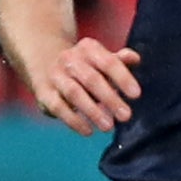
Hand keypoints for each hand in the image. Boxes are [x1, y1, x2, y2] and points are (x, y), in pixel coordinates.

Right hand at [24, 36, 140, 135]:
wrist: (46, 63)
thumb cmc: (85, 66)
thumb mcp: (102, 59)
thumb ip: (119, 61)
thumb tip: (135, 59)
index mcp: (88, 48)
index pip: (108, 62)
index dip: (123, 78)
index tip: (136, 95)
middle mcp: (70, 59)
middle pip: (91, 79)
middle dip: (109, 98)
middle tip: (126, 116)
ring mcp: (55, 76)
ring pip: (74, 93)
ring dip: (92, 111)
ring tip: (108, 127)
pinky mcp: (44, 93)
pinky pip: (58, 107)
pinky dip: (74, 121)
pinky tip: (88, 131)